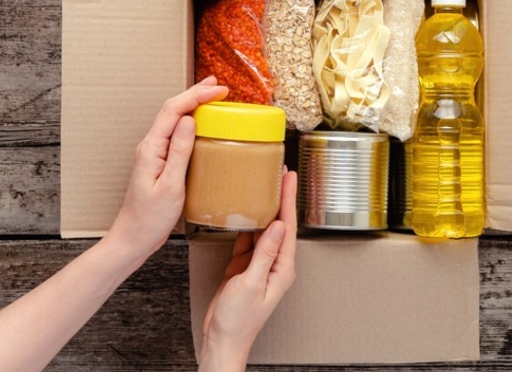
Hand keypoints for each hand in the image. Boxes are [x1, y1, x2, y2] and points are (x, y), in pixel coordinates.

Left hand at [107, 76, 228, 261]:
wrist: (134, 238)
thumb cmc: (150, 218)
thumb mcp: (171, 186)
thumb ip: (179, 151)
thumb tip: (189, 120)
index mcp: (151, 148)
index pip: (173, 110)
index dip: (196, 95)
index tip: (218, 90)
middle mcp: (150, 146)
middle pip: (172, 109)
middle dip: (195, 94)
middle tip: (218, 85)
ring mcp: (154, 153)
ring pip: (173, 120)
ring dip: (192, 105)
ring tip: (211, 96)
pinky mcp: (159, 162)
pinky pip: (175, 134)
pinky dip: (190, 122)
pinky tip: (201, 124)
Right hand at [200, 169, 297, 370]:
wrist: (222, 340)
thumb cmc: (238, 321)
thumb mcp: (251, 284)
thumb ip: (264, 254)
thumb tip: (277, 227)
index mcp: (282, 268)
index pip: (288, 226)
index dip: (288, 200)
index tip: (289, 179)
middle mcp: (275, 264)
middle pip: (279, 224)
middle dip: (279, 197)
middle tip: (278, 173)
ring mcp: (260, 265)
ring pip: (263, 230)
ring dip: (263, 207)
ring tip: (263, 184)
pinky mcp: (245, 268)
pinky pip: (248, 240)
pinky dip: (247, 224)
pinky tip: (245, 211)